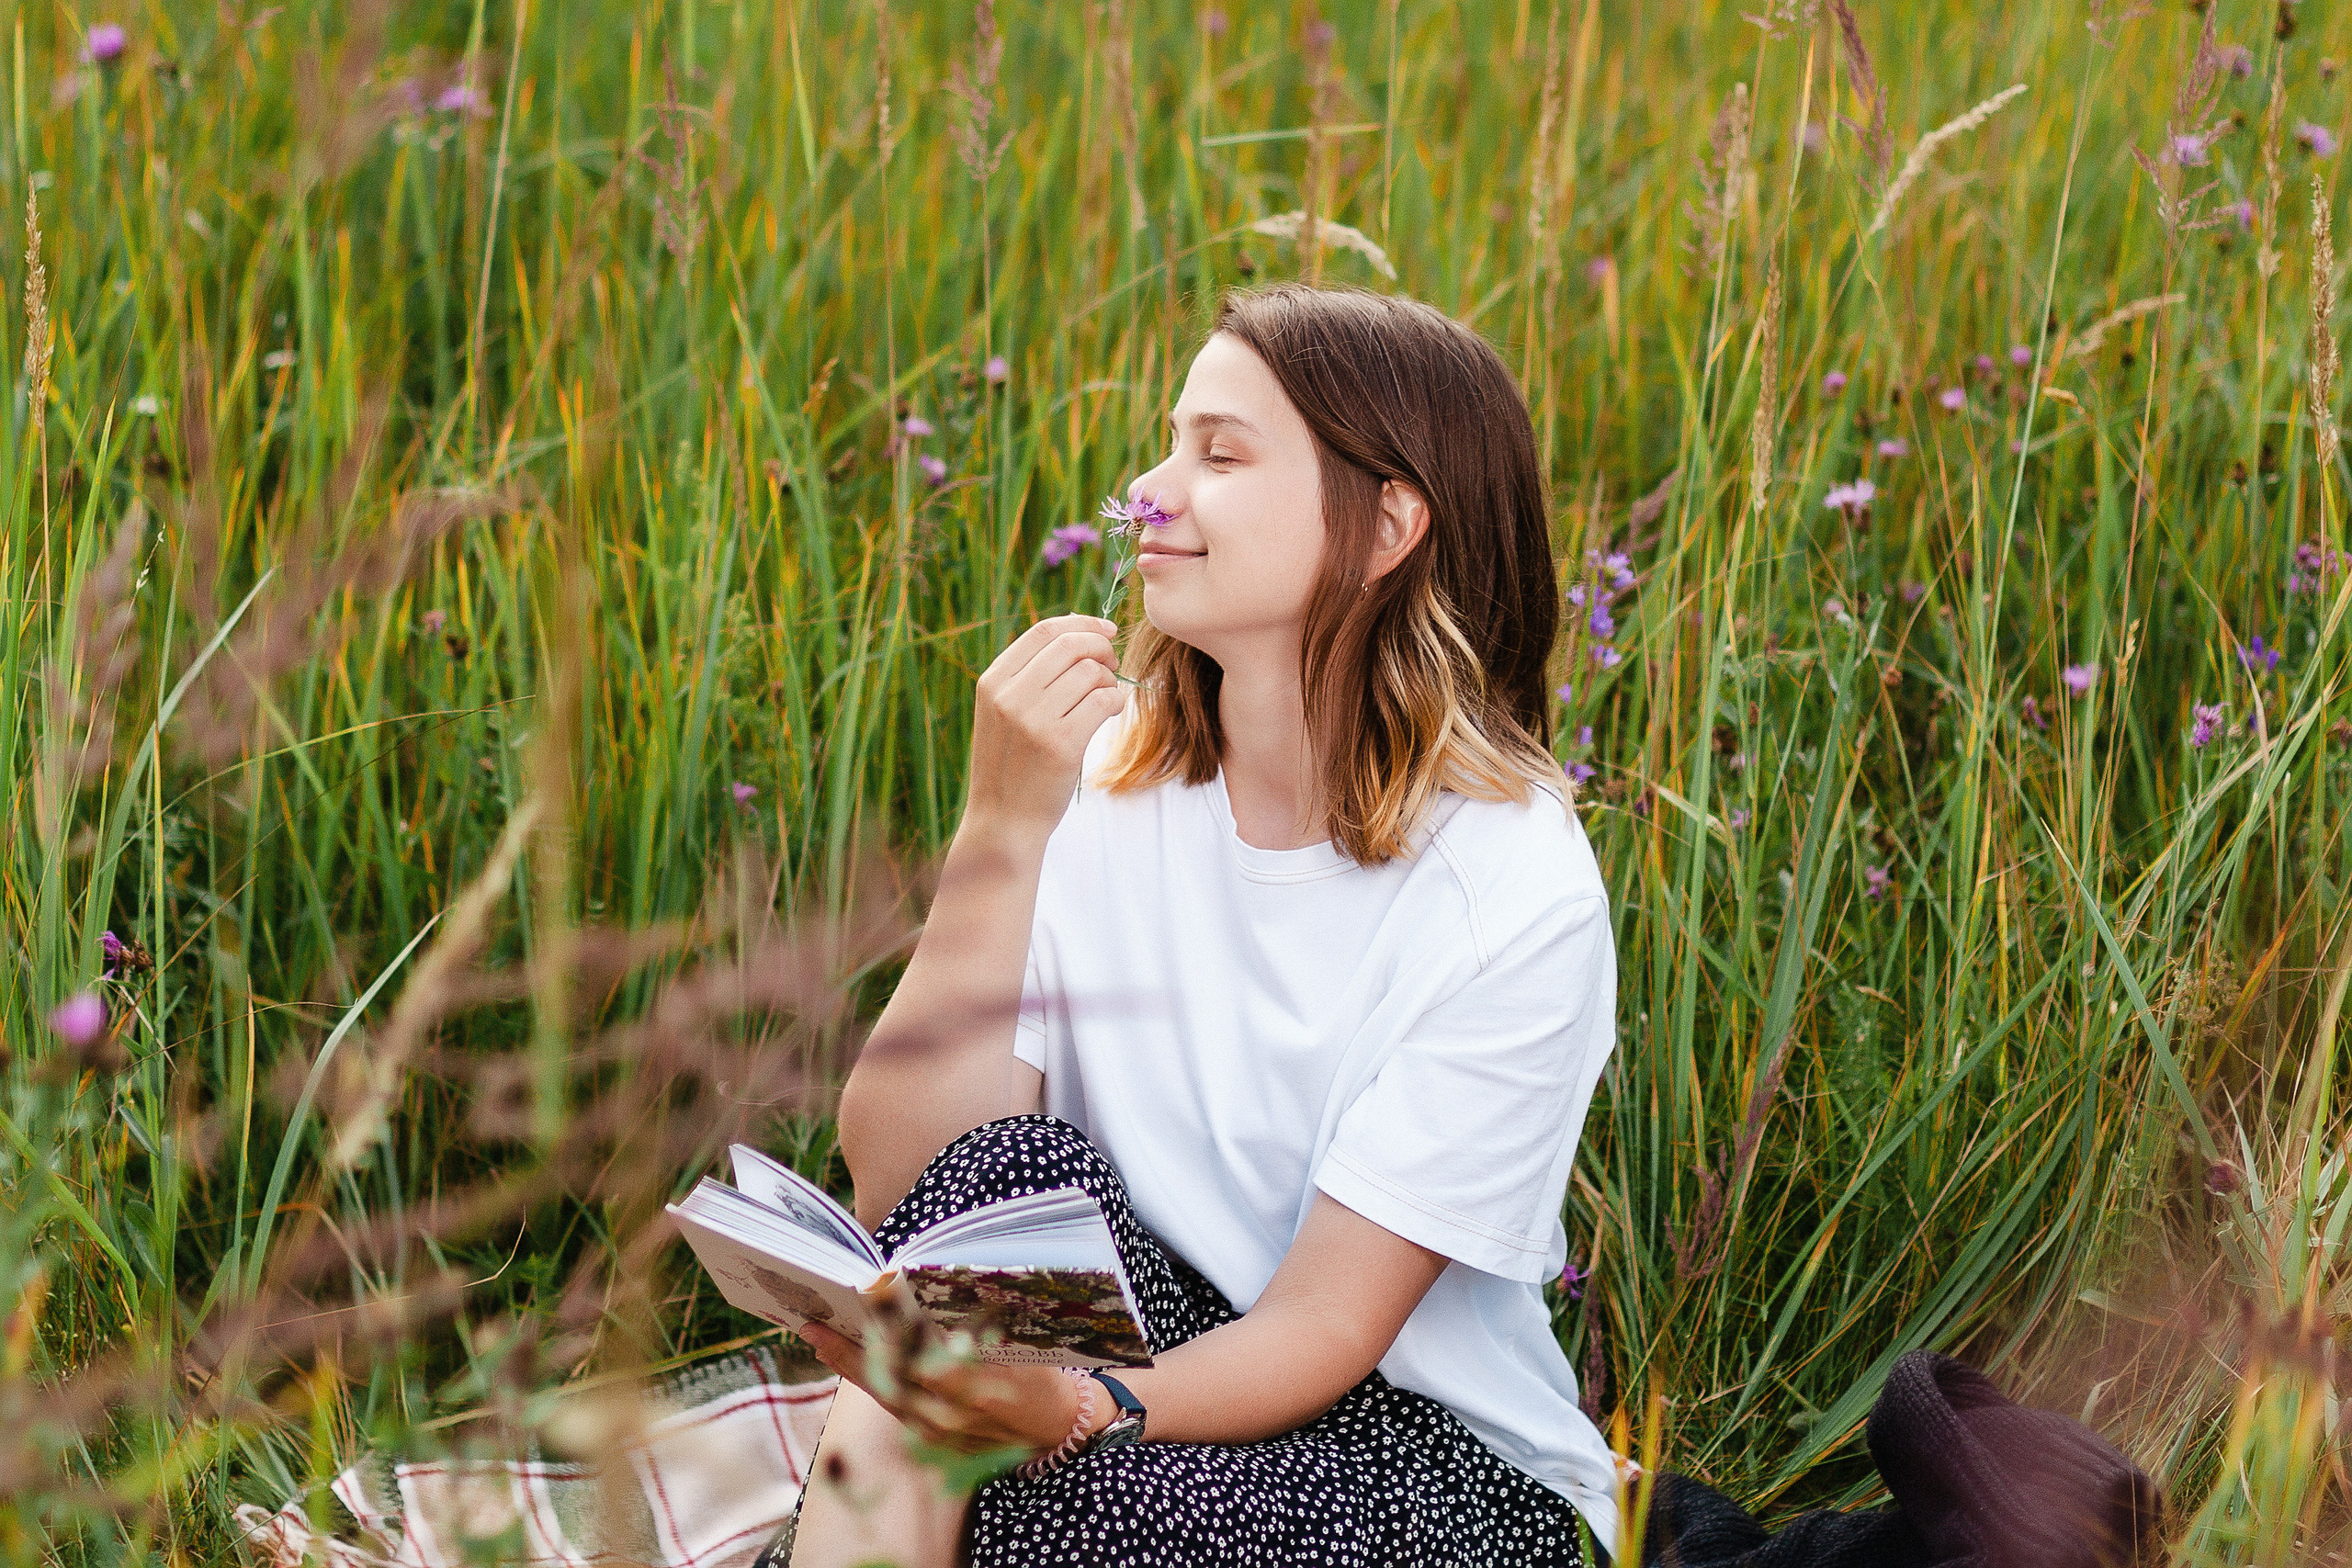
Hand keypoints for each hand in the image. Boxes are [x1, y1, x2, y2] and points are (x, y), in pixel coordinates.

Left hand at [799, 1319, 1086, 1457]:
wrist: (1057, 1428)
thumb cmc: (1042, 1376)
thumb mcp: (1020, 1348)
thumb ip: (979, 1330)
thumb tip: (935, 1292)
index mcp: (974, 1389)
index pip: (916, 1359)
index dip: (885, 1332)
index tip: (861, 1301)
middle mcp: (948, 1416)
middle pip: (885, 1381)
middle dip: (847, 1352)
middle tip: (813, 1323)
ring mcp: (937, 1432)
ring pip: (883, 1395)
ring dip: (849, 1366)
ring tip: (819, 1335)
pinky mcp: (932, 1438)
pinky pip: (892, 1406)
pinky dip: (868, 1382)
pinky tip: (849, 1360)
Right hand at [964, 615, 1125, 838]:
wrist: (1003, 821)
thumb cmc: (1012, 765)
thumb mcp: (1002, 713)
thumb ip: (1028, 676)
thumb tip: (1077, 633)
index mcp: (992, 682)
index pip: (1043, 631)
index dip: (1081, 623)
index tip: (1106, 629)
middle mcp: (1009, 696)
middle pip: (1071, 645)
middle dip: (1102, 648)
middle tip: (1113, 664)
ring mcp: (1034, 719)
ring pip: (1091, 672)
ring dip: (1109, 680)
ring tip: (1105, 698)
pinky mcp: (1060, 744)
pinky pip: (1104, 700)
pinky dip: (1116, 701)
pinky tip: (1110, 712)